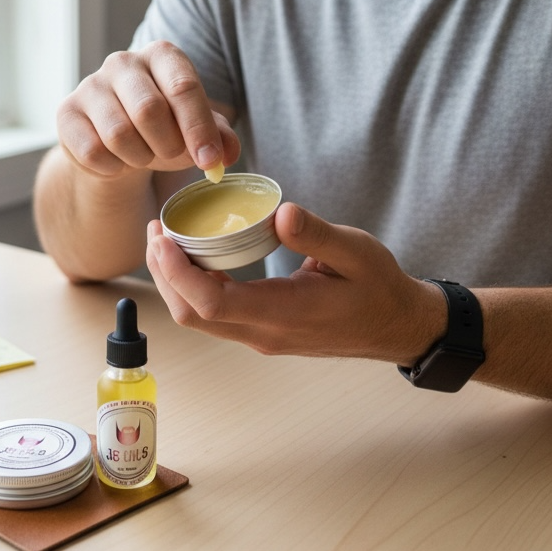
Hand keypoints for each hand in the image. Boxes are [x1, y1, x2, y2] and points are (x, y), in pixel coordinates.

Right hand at [56, 40, 239, 179]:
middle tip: (171, 155)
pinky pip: (92, 151)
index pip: (183, 87)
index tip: (209, 160)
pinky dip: (112, 168)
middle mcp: (124, 62)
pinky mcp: (66, 112)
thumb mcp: (196, 131)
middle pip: (149, 110)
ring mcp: (91, 84)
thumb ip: (219, 138)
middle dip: (167, 145)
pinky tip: (117, 161)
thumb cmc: (163, 129)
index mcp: (162, 55)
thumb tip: (226, 154)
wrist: (116, 143)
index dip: (198, 128)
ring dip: (139, 157)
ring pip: (118, 134)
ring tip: (143, 155)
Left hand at [146, 202, 446, 365]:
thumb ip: (318, 234)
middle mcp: (265, 332)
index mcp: (285, 313)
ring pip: (199, 319)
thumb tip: (281, 213)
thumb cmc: (379, 287)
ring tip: (165, 240)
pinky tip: (195, 256)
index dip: (178, 273)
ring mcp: (262, 337)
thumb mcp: (357, 252)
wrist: (396, 326)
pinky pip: (215, 315)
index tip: (163, 238)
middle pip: (193, 315)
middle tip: (155, 229)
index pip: (213, 303)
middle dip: (164, 274)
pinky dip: (193, 288)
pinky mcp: (262, 332)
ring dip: (174, 282)